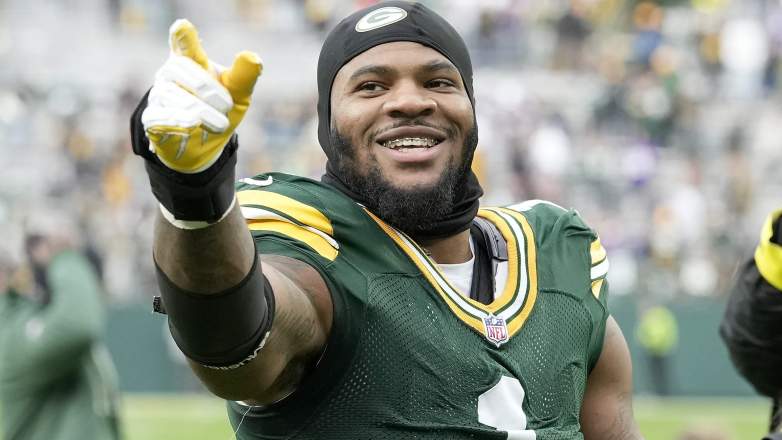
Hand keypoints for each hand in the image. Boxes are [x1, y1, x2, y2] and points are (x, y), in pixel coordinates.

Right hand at [141, 19, 262, 172]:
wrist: (208, 146)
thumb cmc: (221, 111)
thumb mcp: (238, 95)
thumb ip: (243, 77)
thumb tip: (253, 58)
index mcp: (190, 61)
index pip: (183, 44)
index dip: (182, 37)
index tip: (182, 26)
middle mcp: (169, 74)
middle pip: (179, 69)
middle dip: (206, 88)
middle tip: (227, 106)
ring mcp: (159, 95)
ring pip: (172, 95)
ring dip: (200, 110)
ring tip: (220, 124)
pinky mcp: (152, 118)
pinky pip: (158, 116)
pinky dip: (176, 120)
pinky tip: (192, 124)